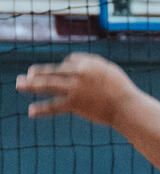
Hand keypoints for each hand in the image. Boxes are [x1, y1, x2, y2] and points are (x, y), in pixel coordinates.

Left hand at [17, 54, 137, 126]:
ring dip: (31, 85)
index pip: (69, 61)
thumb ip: (91, 64)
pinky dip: (42, 109)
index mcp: (87, 63)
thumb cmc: (120, 88)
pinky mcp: (74, 104)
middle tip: (24, 76)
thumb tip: (72, 62)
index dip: (64, 68)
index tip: (61, 75)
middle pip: (52, 71)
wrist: (126, 105)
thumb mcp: (108, 69)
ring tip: (19, 85)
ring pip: (48, 85)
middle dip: (37, 73)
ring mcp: (74, 89)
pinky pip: (54, 106)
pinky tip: (31, 111)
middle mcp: (78, 73)